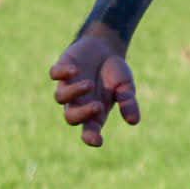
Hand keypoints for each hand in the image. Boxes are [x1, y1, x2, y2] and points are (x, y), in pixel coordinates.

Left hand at [49, 31, 139, 146]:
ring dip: (74, 93)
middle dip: (82, 114)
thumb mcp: (126, 87)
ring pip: (61, 97)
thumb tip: (134, 122)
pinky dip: (62, 74)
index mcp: (94, 111)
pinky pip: (55, 74)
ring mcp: (68, 85)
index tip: (98, 141)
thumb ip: (128, 103)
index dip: (91, 136)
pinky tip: (75, 70)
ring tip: (89, 84)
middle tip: (97, 106)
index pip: (90, 129)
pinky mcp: (62, 68)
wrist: (105, 47)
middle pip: (71, 117)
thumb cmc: (115, 72)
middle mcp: (78, 101)